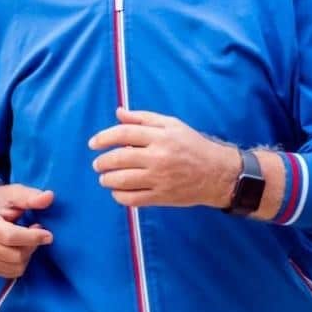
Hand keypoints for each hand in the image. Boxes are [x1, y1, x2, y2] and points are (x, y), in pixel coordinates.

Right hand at [0, 180, 53, 277]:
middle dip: (32, 245)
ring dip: (28, 254)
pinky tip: (20, 248)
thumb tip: (49, 197)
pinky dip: (21, 262)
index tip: (48, 235)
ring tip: (27, 239)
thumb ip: (31, 196)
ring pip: (17, 267)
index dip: (32, 237)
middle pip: (16, 256)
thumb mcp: (13, 194)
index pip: (11, 237)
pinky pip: (13, 273)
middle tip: (35, 230)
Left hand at [89, 107, 237, 207]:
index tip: (93, 144)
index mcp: (160, 136)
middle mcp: (158, 157)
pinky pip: (131, 199)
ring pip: (121, 181)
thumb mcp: (171, 125)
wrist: (218, 174)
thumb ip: (143, 118)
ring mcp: (159, 179)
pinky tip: (118, 191)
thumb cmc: (192, 145)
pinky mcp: (161, 196)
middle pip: (118, 159)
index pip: (123, 134)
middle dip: (101, 162)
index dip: (103, 138)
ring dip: (107, 180)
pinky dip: (119, 196)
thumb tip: (118, 113)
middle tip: (97, 164)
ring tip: (105, 178)